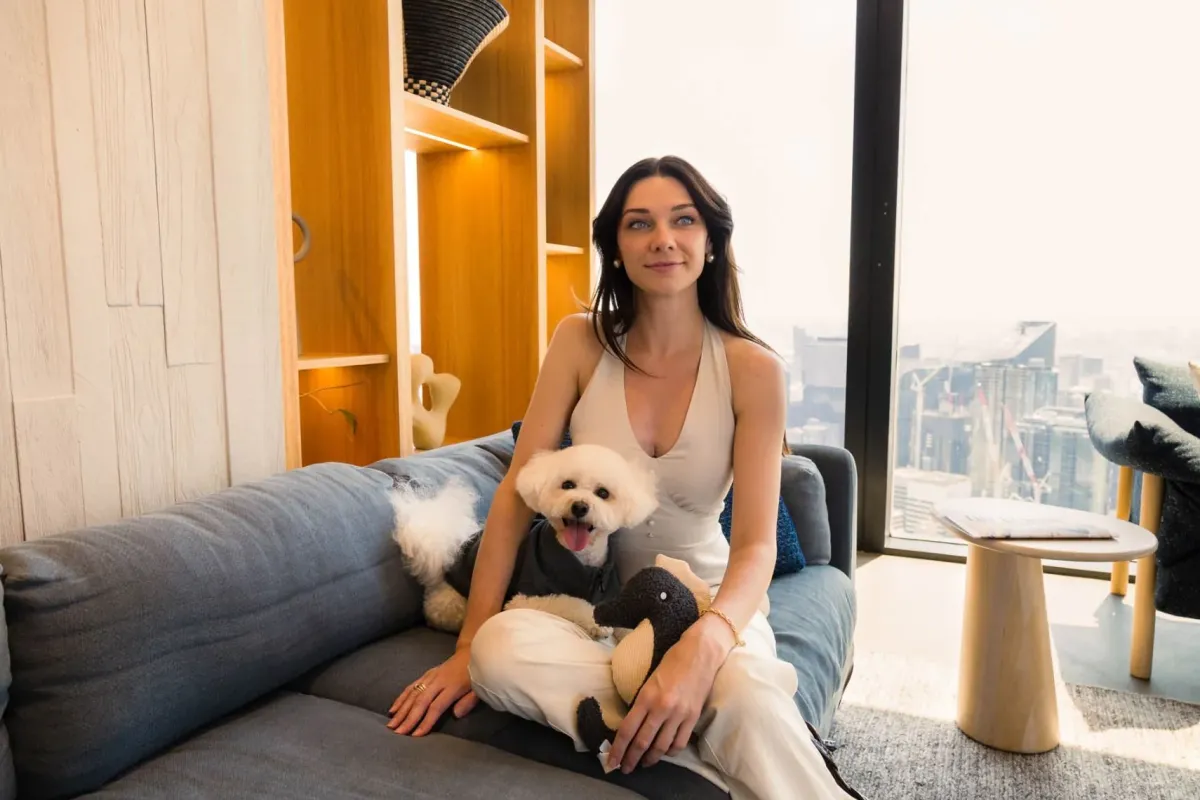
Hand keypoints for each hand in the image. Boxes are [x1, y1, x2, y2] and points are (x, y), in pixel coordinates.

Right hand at [387, 647, 477, 735]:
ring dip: (401, 710)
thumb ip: (468, 702)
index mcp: (452, 687)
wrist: (470, 652)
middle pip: (421, 701)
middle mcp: (438, 681)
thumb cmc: (476, 675)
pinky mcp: (426, 674)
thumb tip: (456, 715)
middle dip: (408, 718)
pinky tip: (393, 709)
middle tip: (398, 733)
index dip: (426, 721)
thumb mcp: (478, 688)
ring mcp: (430, 676)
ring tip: (391, 725)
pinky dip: (401, 698)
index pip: (436, 706)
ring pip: (413, 694)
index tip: (416, 735)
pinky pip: (411, 687)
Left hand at [606, 630, 721, 773]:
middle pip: (642, 742)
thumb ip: (642, 702)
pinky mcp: (693, 718)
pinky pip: (679, 743)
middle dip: (631, 759)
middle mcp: (661, 708)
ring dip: (650, 759)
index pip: (627, 730)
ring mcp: (679, 715)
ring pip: (661, 747)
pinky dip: (670, 752)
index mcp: (646, 696)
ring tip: (643, 764)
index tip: (612, 761)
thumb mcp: (649, 679)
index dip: (618, 749)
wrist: (700, 653)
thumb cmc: (672, 661)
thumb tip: (633, 725)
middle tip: (625, 769)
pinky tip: (665, 753)